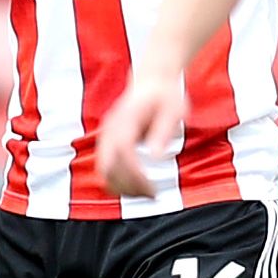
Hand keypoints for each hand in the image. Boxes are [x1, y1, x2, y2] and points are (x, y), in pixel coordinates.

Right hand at [92, 70, 186, 198]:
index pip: (123, 152)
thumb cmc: (166, 96)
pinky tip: (138, 188)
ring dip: (123, 187)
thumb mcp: (174, 110)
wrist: (152, 82)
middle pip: (108, 165)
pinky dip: (118, 182)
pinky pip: (105, 168)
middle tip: (154, 195)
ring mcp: (106, 136)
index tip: (153, 187)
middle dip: (129, 185)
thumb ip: (163, 131)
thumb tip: (157, 157)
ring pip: (104, 171)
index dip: (135, 173)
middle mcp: (110, 129)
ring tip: (148, 194)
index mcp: (126, 118)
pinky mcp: (108, 142)